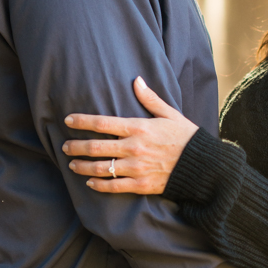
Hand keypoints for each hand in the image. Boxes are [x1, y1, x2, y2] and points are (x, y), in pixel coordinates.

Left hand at [63, 77, 198, 193]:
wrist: (203, 165)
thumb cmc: (186, 136)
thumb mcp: (169, 113)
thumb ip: (150, 98)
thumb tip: (136, 80)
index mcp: (139, 128)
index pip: (103, 123)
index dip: (82, 121)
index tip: (68, 120)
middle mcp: (134, 148)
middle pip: (96, 147)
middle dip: (76, 147)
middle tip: (64, 146)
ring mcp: (136, 168)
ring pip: (100, 168)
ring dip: (82, 167)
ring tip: (72, 165)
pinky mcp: (141, 185)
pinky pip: (113, 186)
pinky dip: (98, 185)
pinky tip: (90, 182)